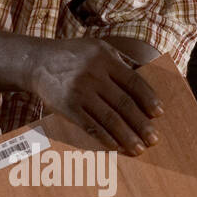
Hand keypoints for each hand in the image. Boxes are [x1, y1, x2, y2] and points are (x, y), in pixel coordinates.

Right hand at [28, 38, 163, 155]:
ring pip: (110, 118)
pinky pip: (91, 126)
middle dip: (141, 124)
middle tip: (154, 139)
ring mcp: (79, 92)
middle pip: (124, 103)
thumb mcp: (97, 48)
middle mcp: (93, 75)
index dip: (148, 99)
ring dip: (127, 136)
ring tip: (139, 148)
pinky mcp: (68, 107)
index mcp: (105, 58)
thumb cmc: (73, 56)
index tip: (159, 114)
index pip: (133, 82)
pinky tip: (117, 147)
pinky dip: (106, 138)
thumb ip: (120, 61)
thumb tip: (146, 80)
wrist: (37, 62)